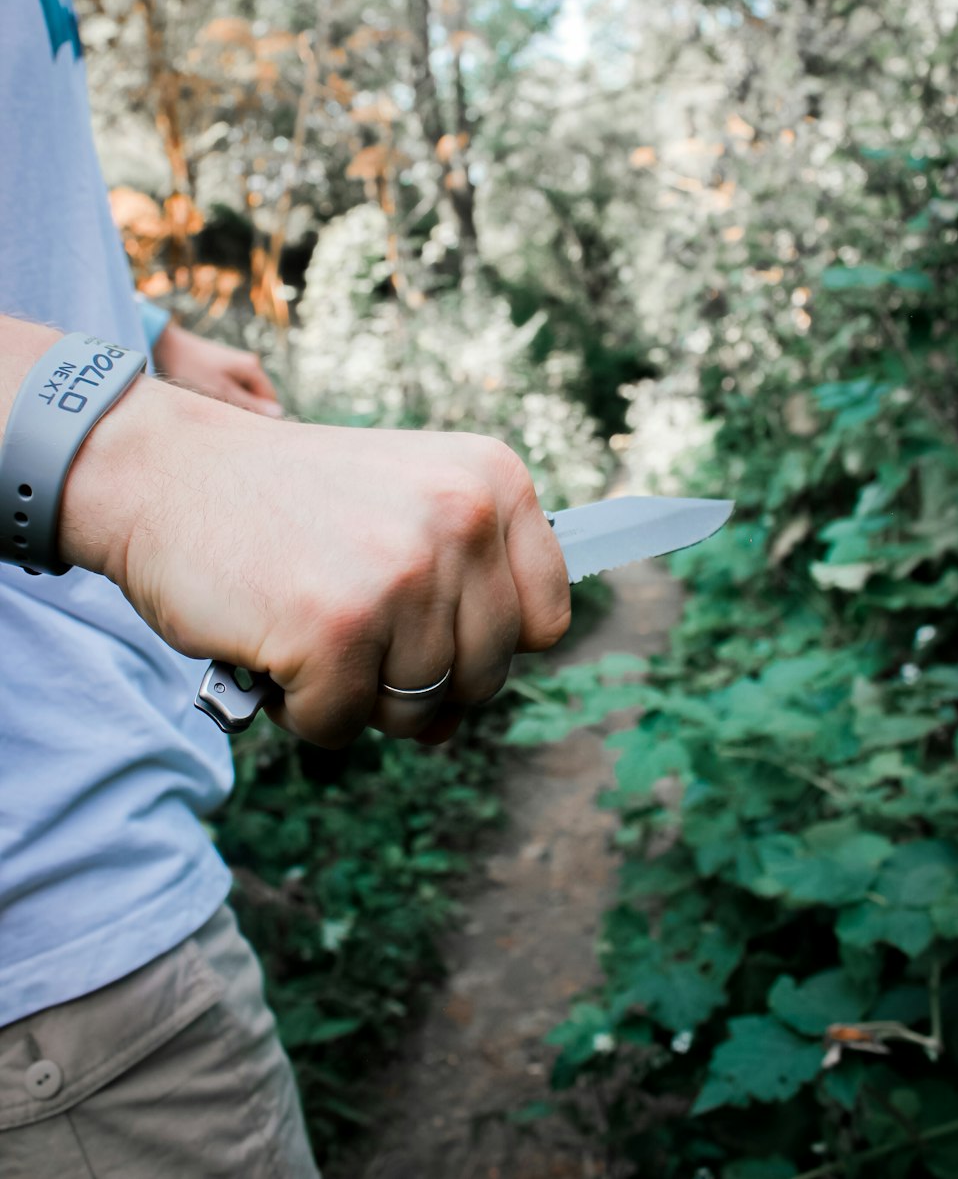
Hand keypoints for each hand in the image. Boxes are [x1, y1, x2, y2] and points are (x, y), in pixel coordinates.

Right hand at [60, 380, 570, 747]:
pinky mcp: (337, 629)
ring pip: (419, 711)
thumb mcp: (405, 505)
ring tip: (308, 623)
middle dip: (418, 679)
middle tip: (352, 625)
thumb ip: (459, 593)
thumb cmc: (286, 502)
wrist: (167, 473)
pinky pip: (341, 727)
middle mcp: (463, 517)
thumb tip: (461, 720)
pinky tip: (272, 643)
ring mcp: (403, 574)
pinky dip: (300, 708)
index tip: (431, 625)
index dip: (486, 644)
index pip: (547, 619)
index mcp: (493, 480)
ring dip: (354, 693)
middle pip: (487, 677)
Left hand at [152, 322, 282, 417]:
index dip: (261, 417)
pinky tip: (206, 399)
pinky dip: (222, 397)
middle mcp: (248, 365)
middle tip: (223, 419)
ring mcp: (235, 365)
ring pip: (243, 394)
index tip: (244, 429)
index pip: (270, 401)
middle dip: (244, 410)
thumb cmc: (192, 369)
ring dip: (232, 404)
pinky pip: (231, 388)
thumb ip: (250, 404)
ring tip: (211, 407)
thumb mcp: (221, 391)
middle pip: (257, 398)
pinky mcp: (222, 368)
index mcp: (253, 368)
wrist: (165, 346)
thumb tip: (278, 415)